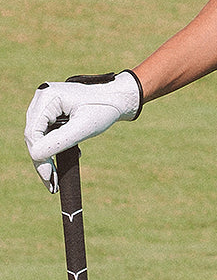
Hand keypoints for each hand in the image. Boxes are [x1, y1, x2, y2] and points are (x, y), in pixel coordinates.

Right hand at [24, 71, 142, 192]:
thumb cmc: (105, 108)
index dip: (38, 158)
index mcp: (48, 96)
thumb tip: (35, 156)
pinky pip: (46, 132)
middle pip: (33, 135)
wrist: (119, 97)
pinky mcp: (52, 109)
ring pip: (38, 136)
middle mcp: (43, 96)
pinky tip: (70, 155)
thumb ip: (58, 142)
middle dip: (42, 160)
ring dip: (48, 155)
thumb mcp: (83, 128)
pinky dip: (54, 146)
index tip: (50, 179)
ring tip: (59, 175)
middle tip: (53, 183)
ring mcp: (46, 103)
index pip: (33, 133)